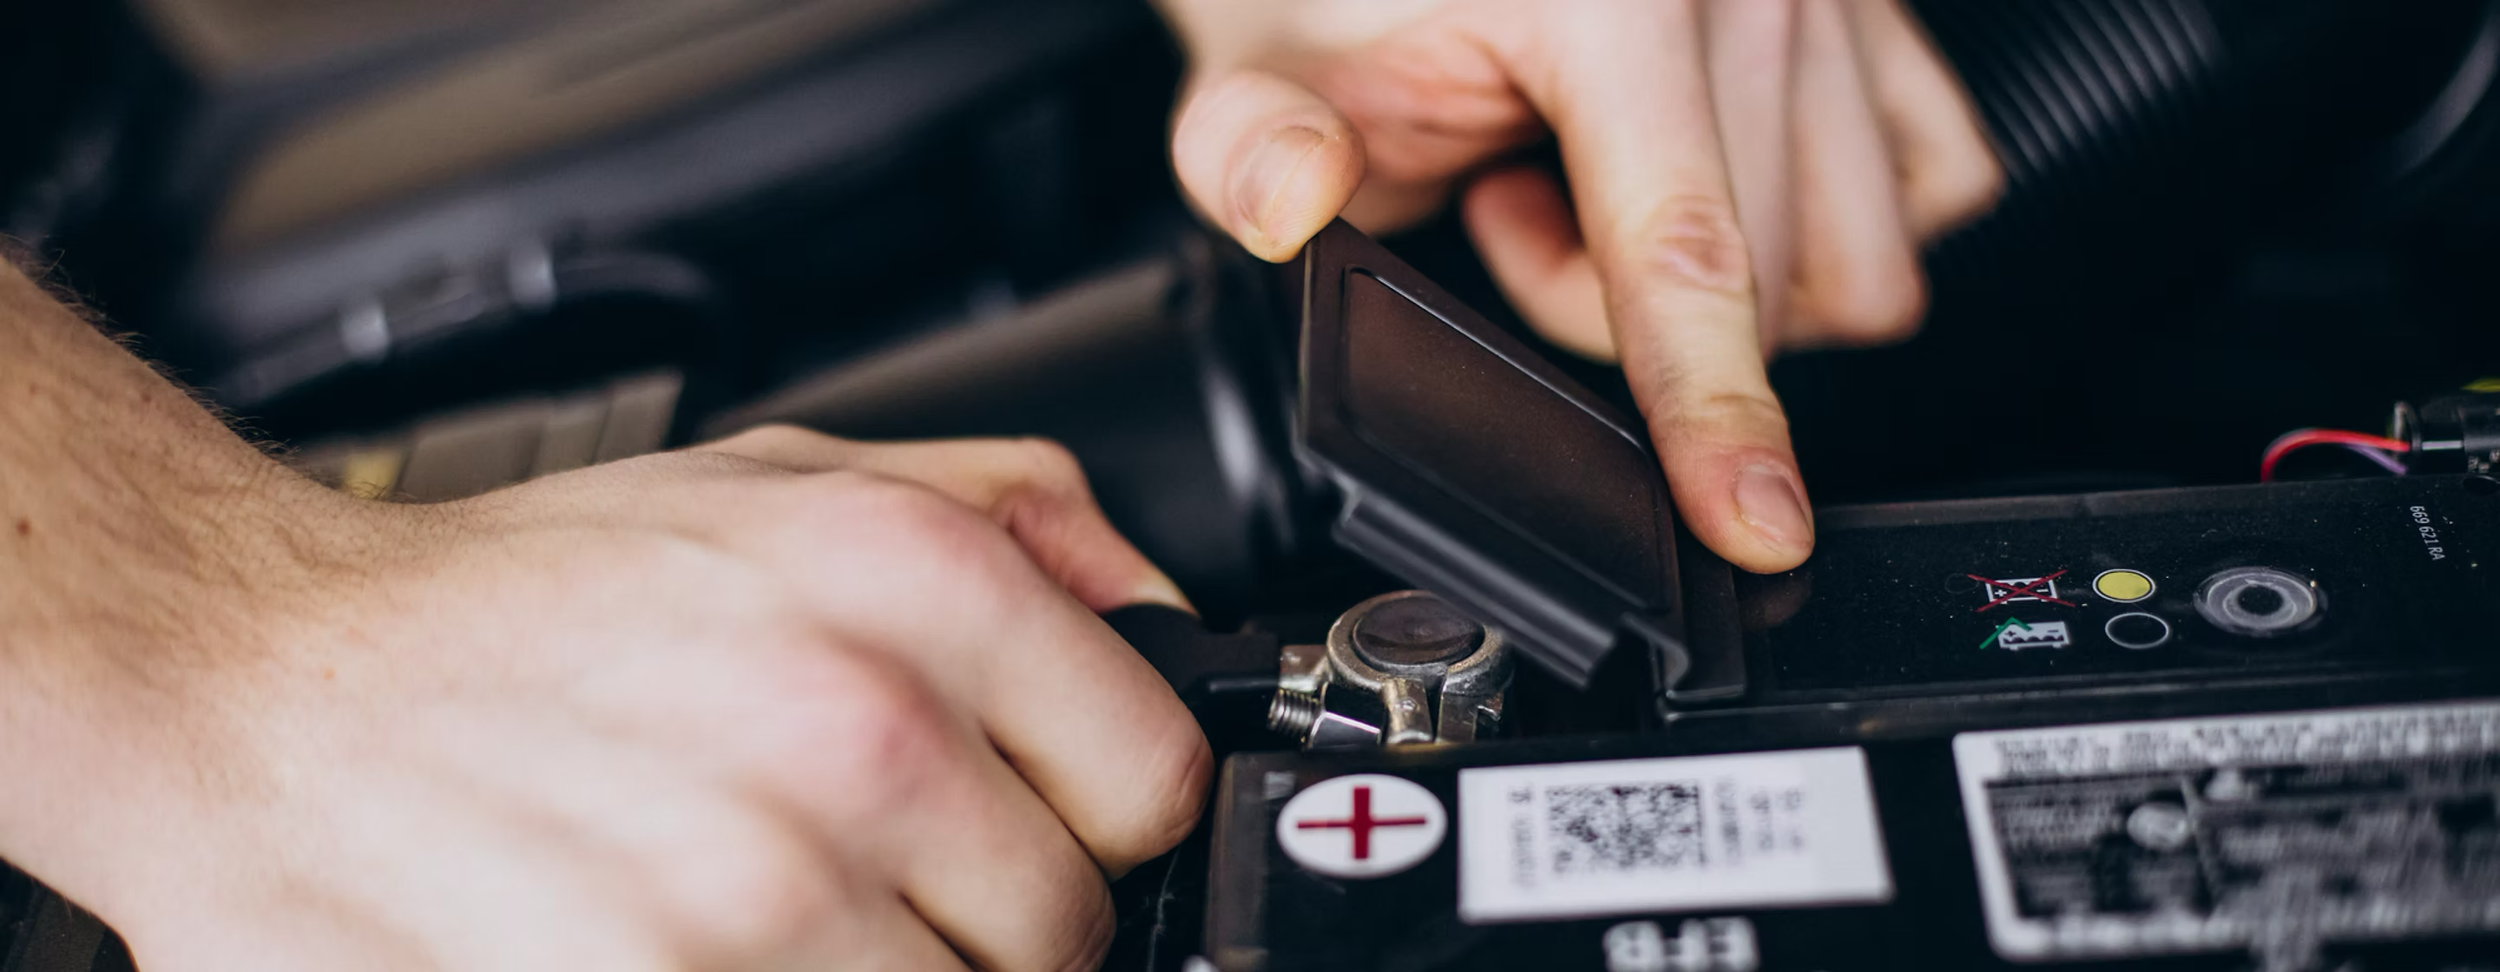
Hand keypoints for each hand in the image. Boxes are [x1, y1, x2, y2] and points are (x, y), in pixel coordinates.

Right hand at [0, 383, 1205, 967]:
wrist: (266, 692)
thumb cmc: (522, 601)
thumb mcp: (779, 479)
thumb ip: (1009, 521)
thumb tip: (1161, 615)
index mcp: (913, 581)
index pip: (1153, 779)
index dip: (1097, 813)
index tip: (1035, 817)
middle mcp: (860, 729)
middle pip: (1064, 922)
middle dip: (983, 909)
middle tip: (862, 863)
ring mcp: (767, 888)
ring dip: (884, 967)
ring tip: (770, 907)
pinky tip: (707, 943)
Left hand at [1162, 0, 2000, 571]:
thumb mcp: (1260, 74)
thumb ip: (1249, 148)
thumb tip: (1290, 195)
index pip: (1683, 251)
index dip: (1713, 411)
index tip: (1756, 524)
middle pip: (1767, 288)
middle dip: (1615, 307)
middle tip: (1504, 212)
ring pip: (1859, 265)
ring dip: (1722, 277)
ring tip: (1588, 183)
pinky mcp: (1888, 20)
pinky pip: (1927, 195)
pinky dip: (1813, 231)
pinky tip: (1692, 172)